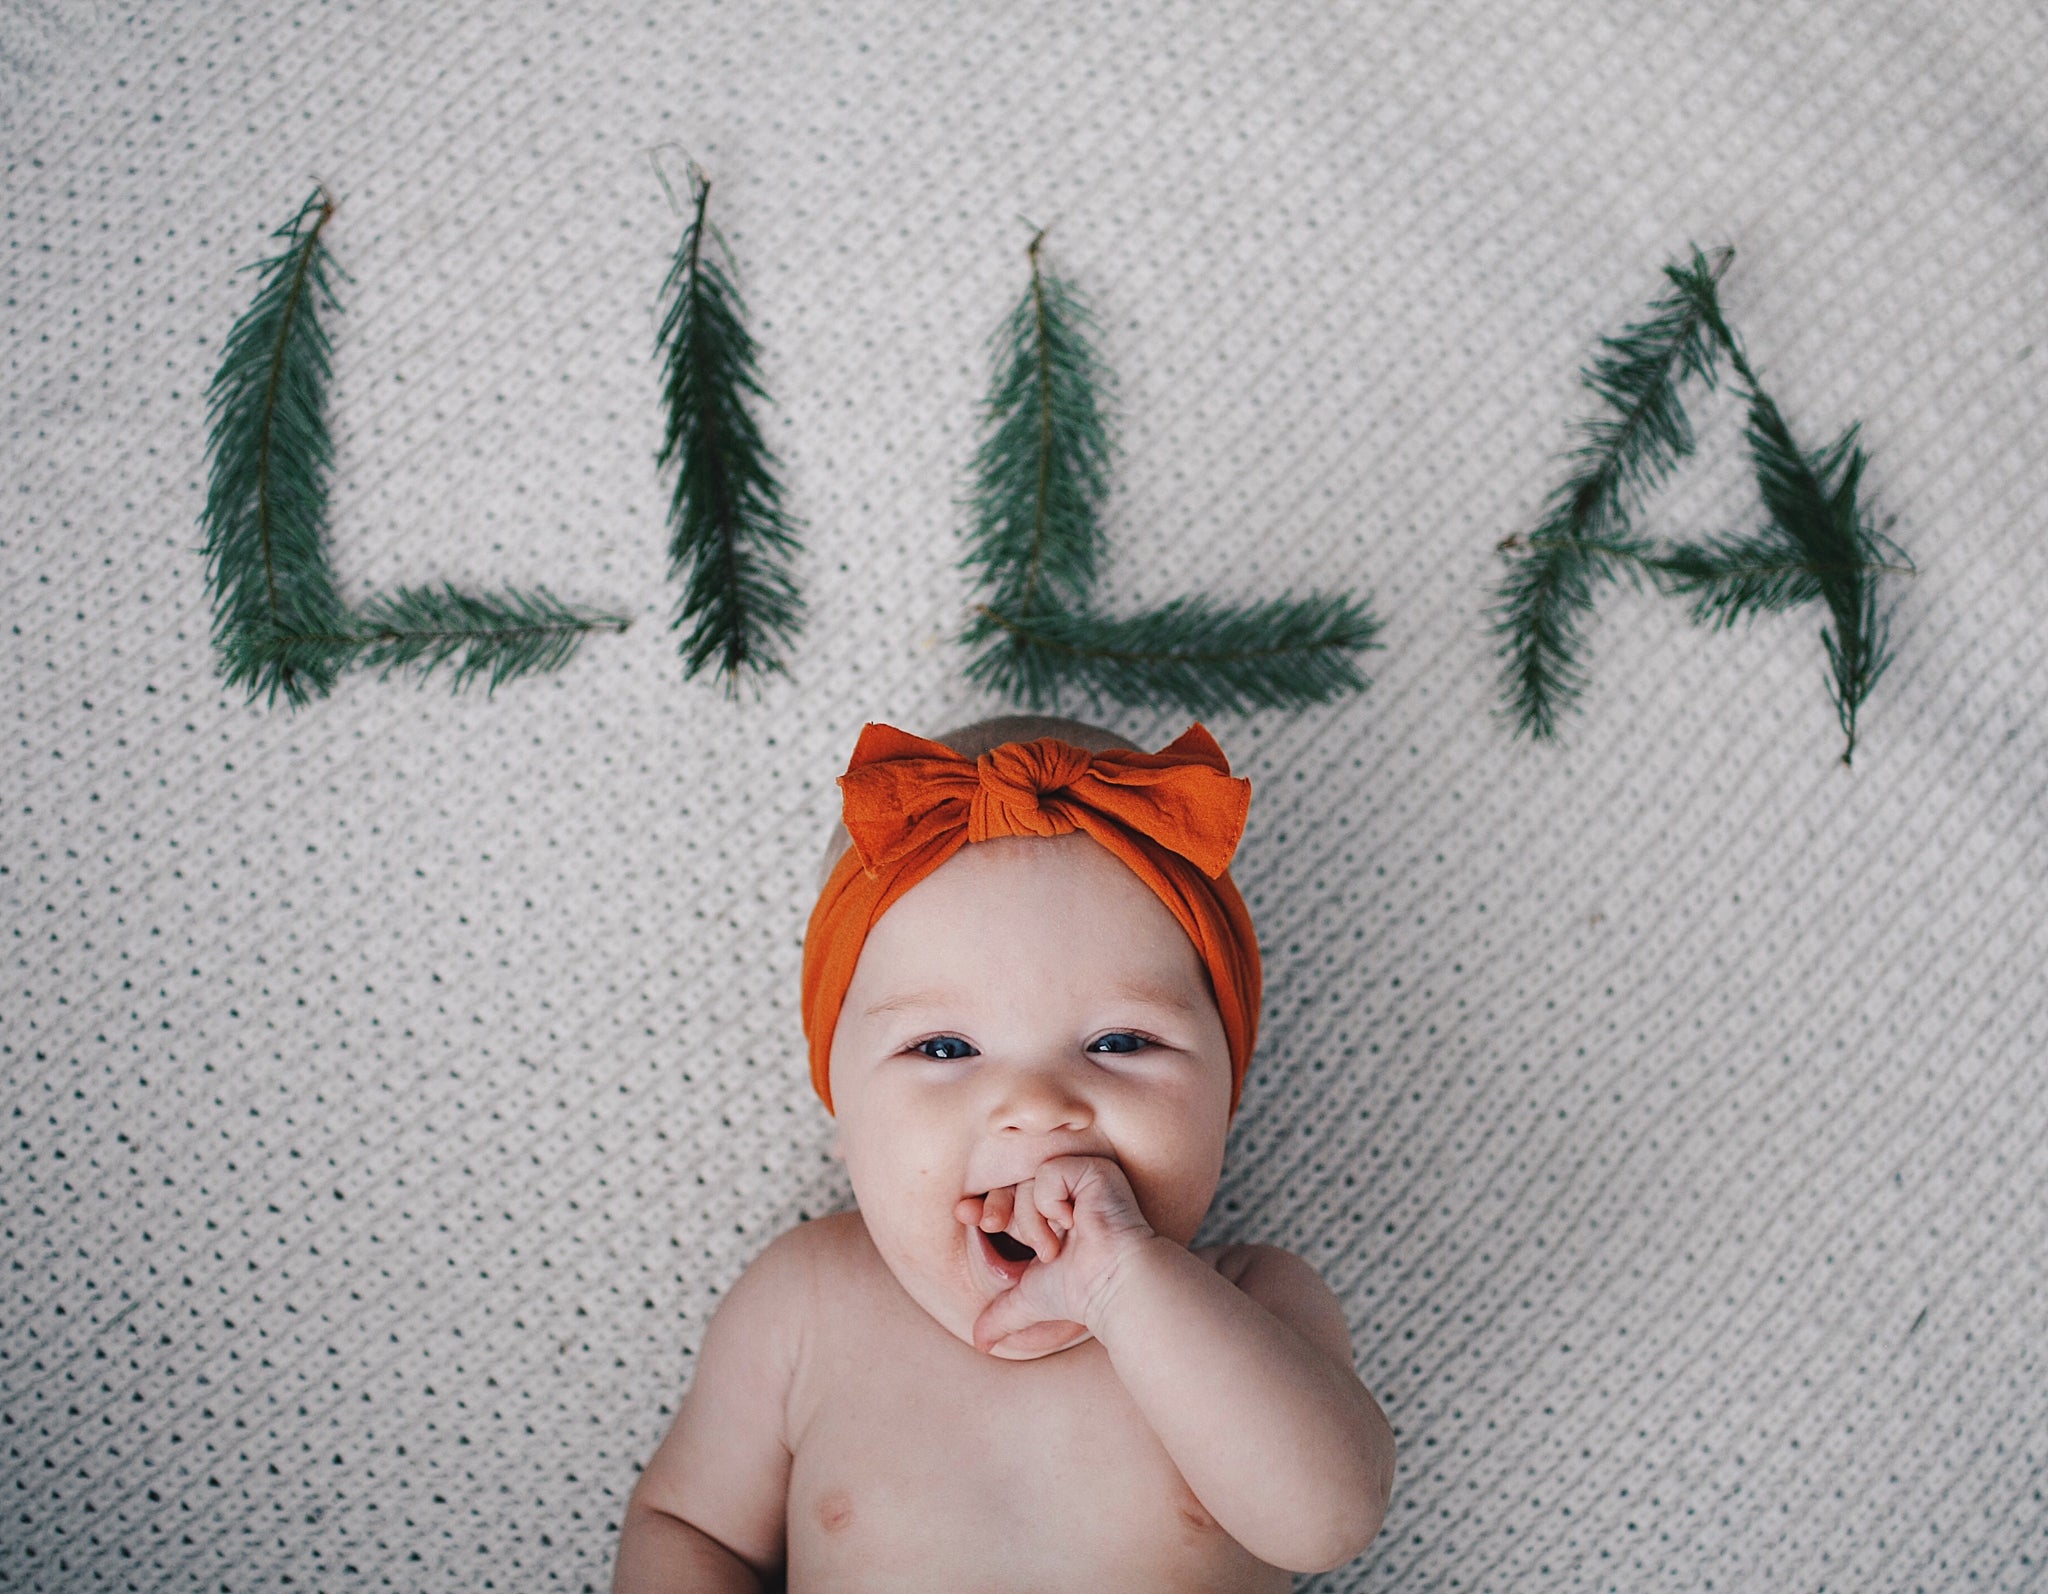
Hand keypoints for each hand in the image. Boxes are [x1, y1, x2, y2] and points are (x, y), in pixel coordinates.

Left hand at [953, 1155, 1158, 1357]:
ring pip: (1027, 1184)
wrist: (1110, 1287)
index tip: (961, 1214)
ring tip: (1056, 1248)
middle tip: (993, 1226)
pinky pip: (1048, 1173)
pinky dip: (1051, 1202)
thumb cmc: (1080, 1292)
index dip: (983, 1206)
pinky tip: (1074, 1222)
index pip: (1008, 1199)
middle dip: (997, 1209)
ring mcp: (1079, 1179)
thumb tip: (981, 1345)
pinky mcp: (1092, 1170)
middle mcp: (1065, 1193)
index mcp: (1050, 1216)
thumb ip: (1002, 1315)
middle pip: (1012, 1185)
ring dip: (1033, 1223)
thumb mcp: (1028, 1299)